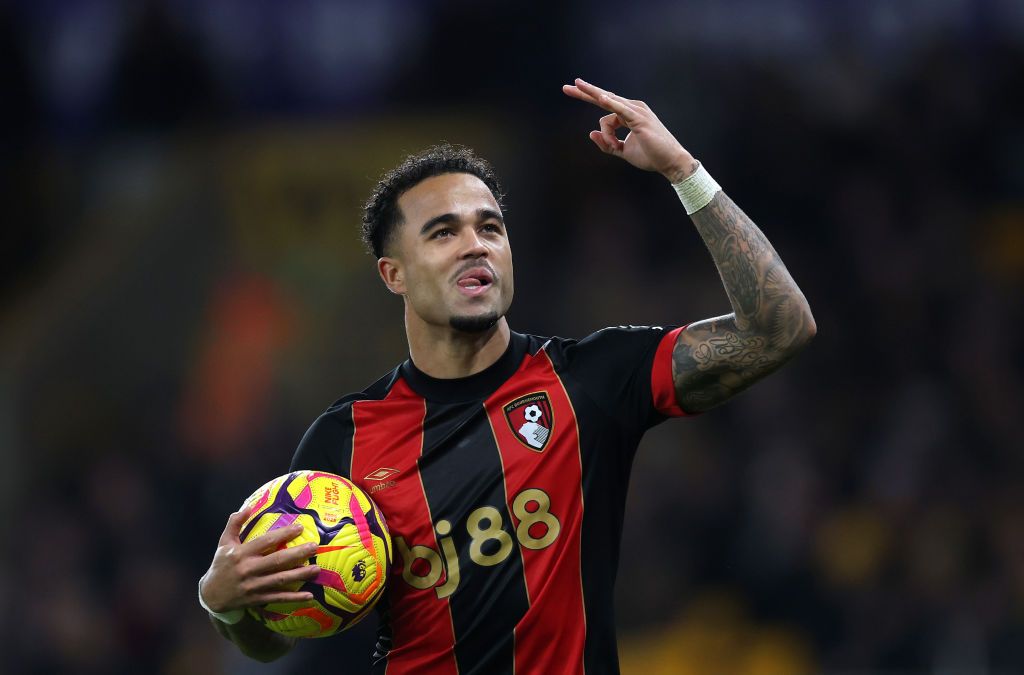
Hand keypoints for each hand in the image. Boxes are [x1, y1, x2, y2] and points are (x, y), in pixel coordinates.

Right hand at [200, 509, 320, 613]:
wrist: (211, 595)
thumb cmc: (221, 564)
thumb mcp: (224, 542)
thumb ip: (234, 523)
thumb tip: (248, 507)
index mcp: (241, 553)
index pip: (265, 541)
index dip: (283, 534)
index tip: (300, 527)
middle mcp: (248, 569)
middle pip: (277, 560)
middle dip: (297, 554)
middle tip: (314, 547)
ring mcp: (253, 586)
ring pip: (280, 580)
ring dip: (300, 575)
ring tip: (317, 569)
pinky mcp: (256, 599)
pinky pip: (278, 598)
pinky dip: (293, 598)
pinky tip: (309, 595)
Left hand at [562, 77, 696, 181]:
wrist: (670, 163)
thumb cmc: (650, 155)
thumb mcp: (622, 151)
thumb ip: (607, 144)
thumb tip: (591, 133)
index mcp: (628, 113)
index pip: (604, 103)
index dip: (588, 96)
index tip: (571, 89)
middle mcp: (632, 108)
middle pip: (604, 97)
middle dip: (585, 92)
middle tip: (566, 87)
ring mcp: (637, 111)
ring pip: (609, 109)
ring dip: (607, 131)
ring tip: (608, 137)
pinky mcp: (640, 119)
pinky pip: (621, 110)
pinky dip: (612, 103)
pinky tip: (600, 98)